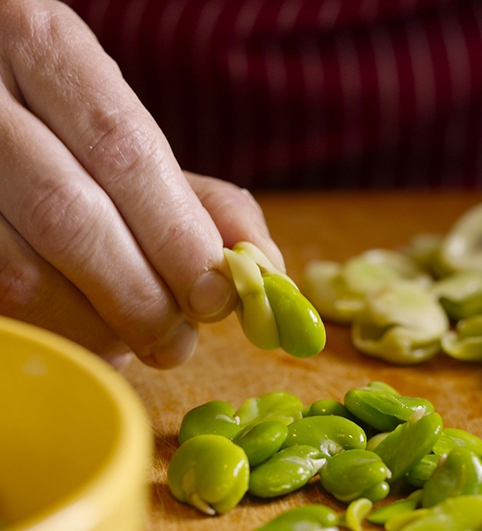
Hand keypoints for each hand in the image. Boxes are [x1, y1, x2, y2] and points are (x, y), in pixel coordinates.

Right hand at [0, 0, 283, 368]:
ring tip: (134, 340)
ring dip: (95, 327)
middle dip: (139, 297)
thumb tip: (266, 269)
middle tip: (176, 341)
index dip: (175, 236)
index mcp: (42, 46)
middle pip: (70, 216)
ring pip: (22, 272)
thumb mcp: (128, 141)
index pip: (123, 149)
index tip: (214, 297)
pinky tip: (87, 331)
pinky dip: (57, 332)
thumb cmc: (64, 135)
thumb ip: (199, 201)